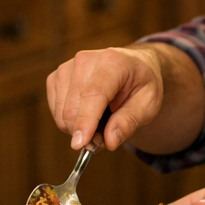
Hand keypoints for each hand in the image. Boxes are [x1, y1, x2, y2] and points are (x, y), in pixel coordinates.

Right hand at [46, 46, 164, 151]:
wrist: (133, 67)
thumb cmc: (141, 85)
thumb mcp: (149, 105)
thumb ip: (129, 122)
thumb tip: (109, 141)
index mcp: (112, 62)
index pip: (93, 94)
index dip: (85, 121)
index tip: (80, 144)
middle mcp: (85, 60)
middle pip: (73, 108)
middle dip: (86, 132)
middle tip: (106, 137)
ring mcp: (67, 68)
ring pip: (61, 114)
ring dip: (78, 128)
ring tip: (100, 121)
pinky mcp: (55, 77)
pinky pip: (55, 112)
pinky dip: (70, 121)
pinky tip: (86, 113)